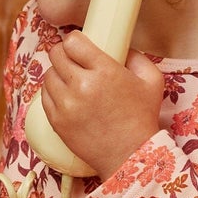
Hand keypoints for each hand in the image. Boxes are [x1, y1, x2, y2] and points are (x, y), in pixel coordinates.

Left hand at [40, 30, 163, 177]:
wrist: (130, 155)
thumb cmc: (142, 118)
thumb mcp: (152, 80)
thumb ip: (137, 57)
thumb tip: (121, 46)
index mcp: (104, 72)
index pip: (72, 42)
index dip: (75, 41)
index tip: (79, 45)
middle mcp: (81, 86)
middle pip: (56, 55)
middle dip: (64, 54)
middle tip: (73, 60)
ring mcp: (66, 105)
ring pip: (48, 75)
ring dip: (58, 73)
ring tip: (70, 80)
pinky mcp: (57, 121)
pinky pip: (44, 96)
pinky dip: (53, 92)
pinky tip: (66, 95)